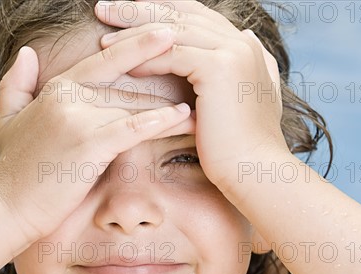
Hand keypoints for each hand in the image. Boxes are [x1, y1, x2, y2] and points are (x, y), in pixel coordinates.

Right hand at [0, 30, 193, 241]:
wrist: (6, 209)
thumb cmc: (13, 169)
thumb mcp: (8, 119)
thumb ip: (16, 83)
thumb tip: (27, 52)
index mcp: (56, 88)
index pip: (105, 60)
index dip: (137, 45)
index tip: (166, 32)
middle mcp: (68, 96)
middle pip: (127, 82)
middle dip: (164, 77)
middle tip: (198, 67)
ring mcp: (78, 118)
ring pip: (135, 104)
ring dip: (171, 104)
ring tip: (203, 103)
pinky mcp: (89, 144)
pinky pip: (134, 127)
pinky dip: (161, 121)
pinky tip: (184, 117)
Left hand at [96, 0, 288, 198]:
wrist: (256, 171)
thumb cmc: (240, 146)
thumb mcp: (240, 99)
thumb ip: (238, 70)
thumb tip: (237, 43)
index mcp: (244, 45)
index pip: (194, 14)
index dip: (159, 9)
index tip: (127, 14)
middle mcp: (242, 41)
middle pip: (181, 13)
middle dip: (140, 9)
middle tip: (105, 8)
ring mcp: (234, 51)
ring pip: (173, 30)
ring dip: (135, 31)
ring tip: (104, 35)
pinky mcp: (220, 67)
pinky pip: (173, 55)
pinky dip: (147, 59)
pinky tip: (124, 64)